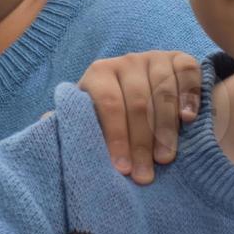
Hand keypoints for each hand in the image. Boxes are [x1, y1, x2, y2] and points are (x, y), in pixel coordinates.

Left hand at [77, 50, 202, 184]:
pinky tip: (189, 120)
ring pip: (163, 92)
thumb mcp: (89, 116)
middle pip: (138, 102)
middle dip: (141, 142)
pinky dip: (189, 96)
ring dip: (166, 129)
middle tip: (145, 175)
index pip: (108, 103)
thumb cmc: (110, 114)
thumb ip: (71, 123)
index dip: (115, 136)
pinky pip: (188, 74)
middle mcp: (126, 61)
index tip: (121, 169)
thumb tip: (43, 127)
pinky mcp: (180, 59)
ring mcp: (155, 58)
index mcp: (99, 73)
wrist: (142, 91)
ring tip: (165, 159)